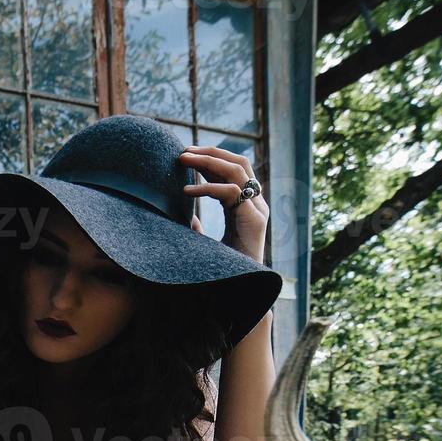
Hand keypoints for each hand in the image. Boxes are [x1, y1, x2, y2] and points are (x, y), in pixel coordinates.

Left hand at [179, 146, 267, 262]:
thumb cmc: (225, 268)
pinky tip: (186, 192)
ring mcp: (257, 209)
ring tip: (184, 160)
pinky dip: (207, 188)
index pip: (233, 169)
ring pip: (237, 170)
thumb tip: (187, 220)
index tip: (187, 156)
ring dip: (208, 161)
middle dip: (210, 153)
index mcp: (247, 205)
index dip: (212, 159)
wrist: (241, 289)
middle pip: (239, 162)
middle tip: (183, 151)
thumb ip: (199, 230)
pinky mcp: (254, 219)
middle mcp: (255, 203)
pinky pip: (231, 192)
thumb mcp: (208, 244)